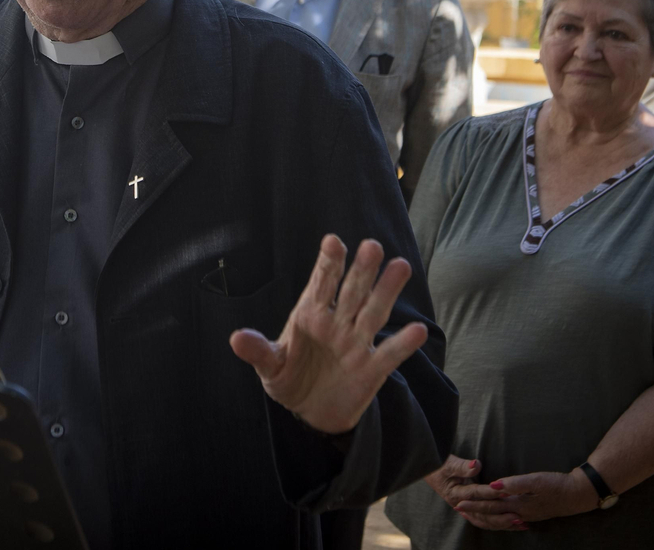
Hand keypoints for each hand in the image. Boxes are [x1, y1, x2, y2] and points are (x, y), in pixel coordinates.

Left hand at [229, 234, 427, 434]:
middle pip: (352, 292)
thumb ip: (257, 351)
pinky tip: (418, 331)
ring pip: (374, 313)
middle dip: (361, 270)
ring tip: (400, 266)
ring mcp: (356, 344)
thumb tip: (236, 338)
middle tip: (371, 246)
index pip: (321, 284)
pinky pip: (389, 354)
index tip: (332, 241)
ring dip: (387, 291)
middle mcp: (337, 323)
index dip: (328, 263)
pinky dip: (403, 343)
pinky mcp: (371, 369)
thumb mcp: (269, 366)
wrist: (310, 412)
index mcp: (311, 314)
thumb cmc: (289, 377)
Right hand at [423, 456, 522, 531]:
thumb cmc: (439, 464)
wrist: (429, 470)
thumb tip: (476, 465)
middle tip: (518, 517)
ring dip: (502, 524)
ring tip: (520, 524)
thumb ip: (463, 466)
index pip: (476, 494)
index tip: (506, 491)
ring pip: (485, 521)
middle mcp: (461, 505)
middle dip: (500, 516)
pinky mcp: (471, 510)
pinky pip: (485, 520)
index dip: (491, 493)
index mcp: (455, 493)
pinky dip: (498, 524)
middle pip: (482, 514)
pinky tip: (512, 525)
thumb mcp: (449, 463)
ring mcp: (466, 509)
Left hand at [452, 470, 598, 528]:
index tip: (459, 502)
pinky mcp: (532, 513)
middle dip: (475, 512)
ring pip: (500, 519)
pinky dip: (498, 519)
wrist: (578, 495)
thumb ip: (514, 483)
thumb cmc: (557, 485)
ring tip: (473, 513)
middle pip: (493, 515)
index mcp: (519, 504)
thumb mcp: (536, 480)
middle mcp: (520, 513)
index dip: (475, 504)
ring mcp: (527, 515)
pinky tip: (498, 517)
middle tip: (458, 509)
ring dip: (485, 516)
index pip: (491, 505)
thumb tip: (494, 485)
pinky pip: (509, 519)